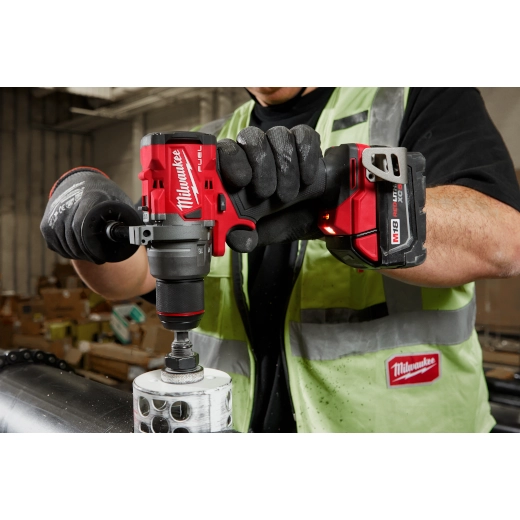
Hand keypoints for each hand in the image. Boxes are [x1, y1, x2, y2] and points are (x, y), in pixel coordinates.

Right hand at [40, 167, 138, 263]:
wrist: (81, 184)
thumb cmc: (106, 197)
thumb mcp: (122, 204)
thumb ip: (129, 220)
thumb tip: (141, 237)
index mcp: (91, 197)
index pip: (83, 226)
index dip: (91, 247)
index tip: (101, 257)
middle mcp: (69, 204)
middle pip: (74, 239)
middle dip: (87, 254)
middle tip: (98, 258)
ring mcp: (55, 214)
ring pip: (65, 245)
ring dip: (78, 254)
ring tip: (91, 253)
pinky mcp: (46, 223)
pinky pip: (56, 246)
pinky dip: (68, 251)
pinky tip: (79, 247)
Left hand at [217, 125, 323, 251]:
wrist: (314, 217)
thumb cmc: (280, 219)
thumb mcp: (261, 232)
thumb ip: (244, 236)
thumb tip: (235, 240)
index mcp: (236, 169)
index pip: (226, 150)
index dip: (231, 160)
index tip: (241, 181)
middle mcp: (254, 150)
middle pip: (252, 137)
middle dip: (262, 166)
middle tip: (268, 194)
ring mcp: (278, 143)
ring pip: (277, 135)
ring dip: (285, 167)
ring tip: (288, 195)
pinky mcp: (303, 141)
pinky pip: (302, 135)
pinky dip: (306, 155)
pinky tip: (306, 178)